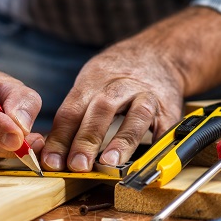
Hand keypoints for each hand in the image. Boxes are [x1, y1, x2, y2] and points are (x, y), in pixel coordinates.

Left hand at [41, 6, 220, 171]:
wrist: (158, 55)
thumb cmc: (116, 76)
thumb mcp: (90, 84)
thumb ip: (75, 116)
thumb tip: (53, 154)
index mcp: (93, 81)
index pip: (72, 111)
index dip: (60, 138)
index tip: (52, 162)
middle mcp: (121, 86)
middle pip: (102, 110)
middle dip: (87, 139)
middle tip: (77, 165)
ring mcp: (147, 96)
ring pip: (136, 115)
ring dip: (122, 140)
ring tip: (110, 163)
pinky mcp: (169, 109)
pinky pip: (164, 126)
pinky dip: (157, 143)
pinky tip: (147, 161)